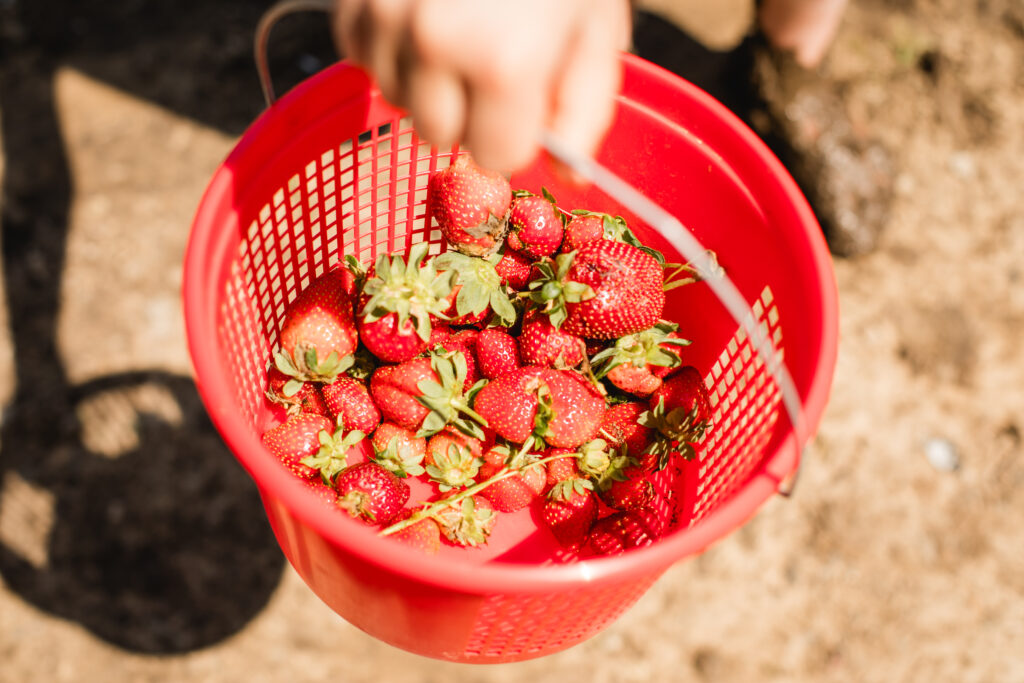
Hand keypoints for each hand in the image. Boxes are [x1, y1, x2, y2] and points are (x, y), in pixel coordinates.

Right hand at [333, 0, 631, 171]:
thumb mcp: (596, 28)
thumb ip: (586, 109)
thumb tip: (568, 175)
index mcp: (503, 62)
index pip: (495, 157)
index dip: (513, 133)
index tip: (521, 101)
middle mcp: (433, 44)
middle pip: (439, 134)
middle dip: (467, 110)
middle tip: (488, 58)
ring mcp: (383, 14)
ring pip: (396, 97)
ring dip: (425, 79)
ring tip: (456, 26)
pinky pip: (362, 56)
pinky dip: (389, 46)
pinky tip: (421, 12)